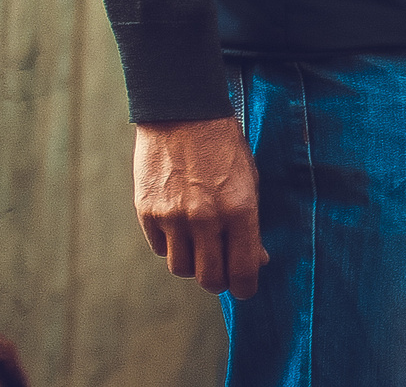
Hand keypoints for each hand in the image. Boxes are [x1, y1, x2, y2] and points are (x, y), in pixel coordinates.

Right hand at [134, 118, 266, 296]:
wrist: (183, 115)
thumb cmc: (224, 148)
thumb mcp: (250, 181)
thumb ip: (252, 223)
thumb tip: (258, 259)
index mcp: (239, 209)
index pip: (243, 268)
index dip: (246, 286)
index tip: (246, 290)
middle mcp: (205, 218)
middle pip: (210, 277)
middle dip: (219, 282)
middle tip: (223, 275)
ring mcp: (173, 217)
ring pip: (181, 268)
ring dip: (193, 265)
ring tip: (202, 249)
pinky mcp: (147, 212)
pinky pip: (161, 248)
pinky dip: (172, 246)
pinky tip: (181, 230)